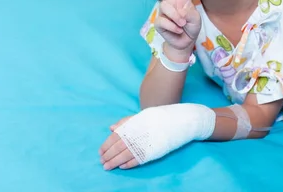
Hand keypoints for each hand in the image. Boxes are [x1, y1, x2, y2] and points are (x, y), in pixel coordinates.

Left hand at [99, 104, 215, 169]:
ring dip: (115, 162)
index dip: (107, 144)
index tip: (100, 151)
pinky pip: (138, 159)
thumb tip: (111, 128)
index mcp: (135, 123)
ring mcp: (147, 142)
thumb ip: (126, 122)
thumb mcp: (143, 115)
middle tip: (102, 162)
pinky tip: (122, 166)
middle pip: (119, 146)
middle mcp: (139, 132)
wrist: (182, 120)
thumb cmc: (161, 117)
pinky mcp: (154, 151)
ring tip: (108, 167)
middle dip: (108, 155)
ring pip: (126, 154)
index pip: (116, 136)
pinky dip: (129, 164)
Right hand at [142, 0, 200, 56]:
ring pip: (167, 8)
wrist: (185, 42)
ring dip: (177, 18)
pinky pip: (164, 21)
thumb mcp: (195, 18)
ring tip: (182, 25)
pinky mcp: (159, 21)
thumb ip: (187, 12)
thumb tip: (176, 11)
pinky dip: (174, 27)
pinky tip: (177, 30)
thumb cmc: (191, 27)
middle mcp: (170, 1)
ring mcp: (163, 11)